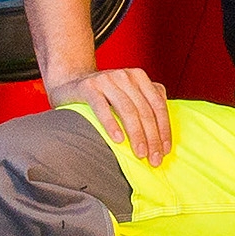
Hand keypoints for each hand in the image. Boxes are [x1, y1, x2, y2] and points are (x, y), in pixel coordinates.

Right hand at [49, 66, 171, 166]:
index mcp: (139, 77)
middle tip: (154, 159)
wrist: (68, 82)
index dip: (164, 129)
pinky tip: (118, 140)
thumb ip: (147, 102)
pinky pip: (102, 108)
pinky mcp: (88, 87)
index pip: (158, 105)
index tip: (166, 150)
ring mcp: (106, 79)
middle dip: (152, 137)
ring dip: (136, 135)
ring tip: (140, 154)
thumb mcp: (128, 94)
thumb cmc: (103, 95)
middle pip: (144, 110)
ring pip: (127, 110)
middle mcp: (125, 76)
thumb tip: (165, 130)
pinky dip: (111, 124)